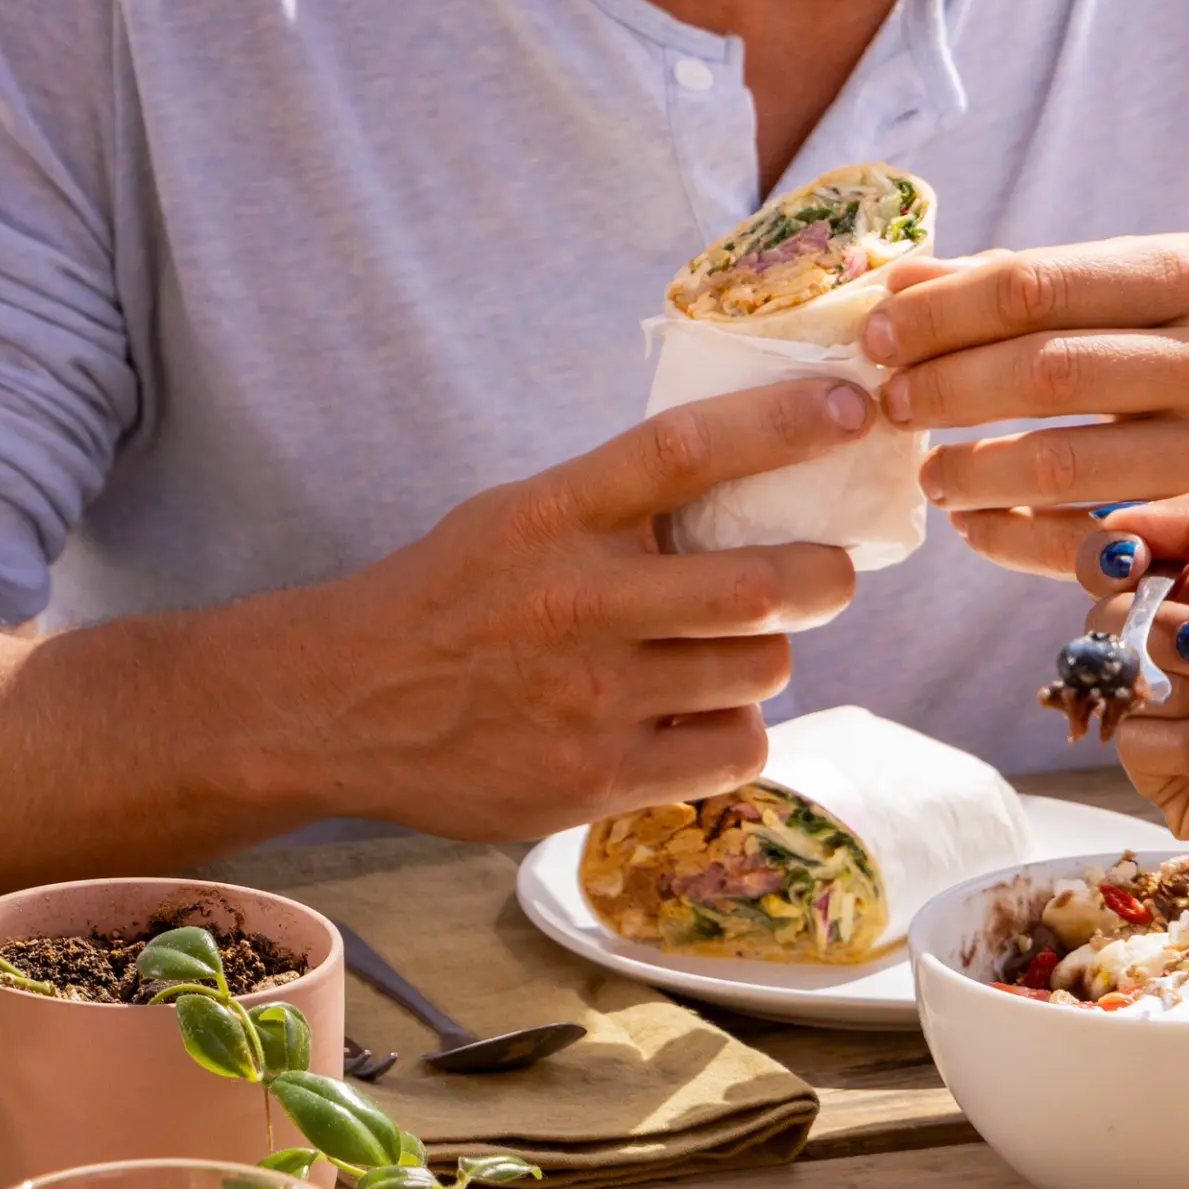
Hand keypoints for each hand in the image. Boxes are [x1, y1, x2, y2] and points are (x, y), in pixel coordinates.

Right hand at [276, 381, 870, 838]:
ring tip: (729, 653)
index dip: (780, 424)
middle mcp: (577, 602)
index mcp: (552, 516)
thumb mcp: (512, 518)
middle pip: (763, 583)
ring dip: (766, 656)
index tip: (850, 410)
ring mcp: (589, 697)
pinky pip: (734, 748)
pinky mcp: (595, 777)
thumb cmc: (443, 600)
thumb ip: (613, 503)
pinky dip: (736, 729)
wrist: (338, 705)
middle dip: (825, 575)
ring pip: (760, 669)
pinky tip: (699, 716)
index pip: (686, 451)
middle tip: (826, 572)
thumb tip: (750, 473)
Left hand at [866, 237, 1188, 583]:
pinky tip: (978, 528)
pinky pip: (1096, 531)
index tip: (873, 335)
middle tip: (887, 407)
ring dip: (974, 469)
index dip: (939, 313)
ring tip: (929, 477)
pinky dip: (1020, 534)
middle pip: (1043, 366)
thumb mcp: (1160, 297)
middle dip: (944, 388)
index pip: (1035, 283)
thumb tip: (900, 278)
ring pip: (1064, 458)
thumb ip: (1036, 287)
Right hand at [1073, 494, 1188, 907]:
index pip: (1117, 559)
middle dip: (1170, 631)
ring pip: (1121, 680)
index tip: (1130, 563)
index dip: (1113, 556)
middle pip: (1106, 617)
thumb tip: (1110, 516)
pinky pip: (1137, 742)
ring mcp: (1168, 713)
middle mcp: (1180, 650)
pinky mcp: (1164, 773)